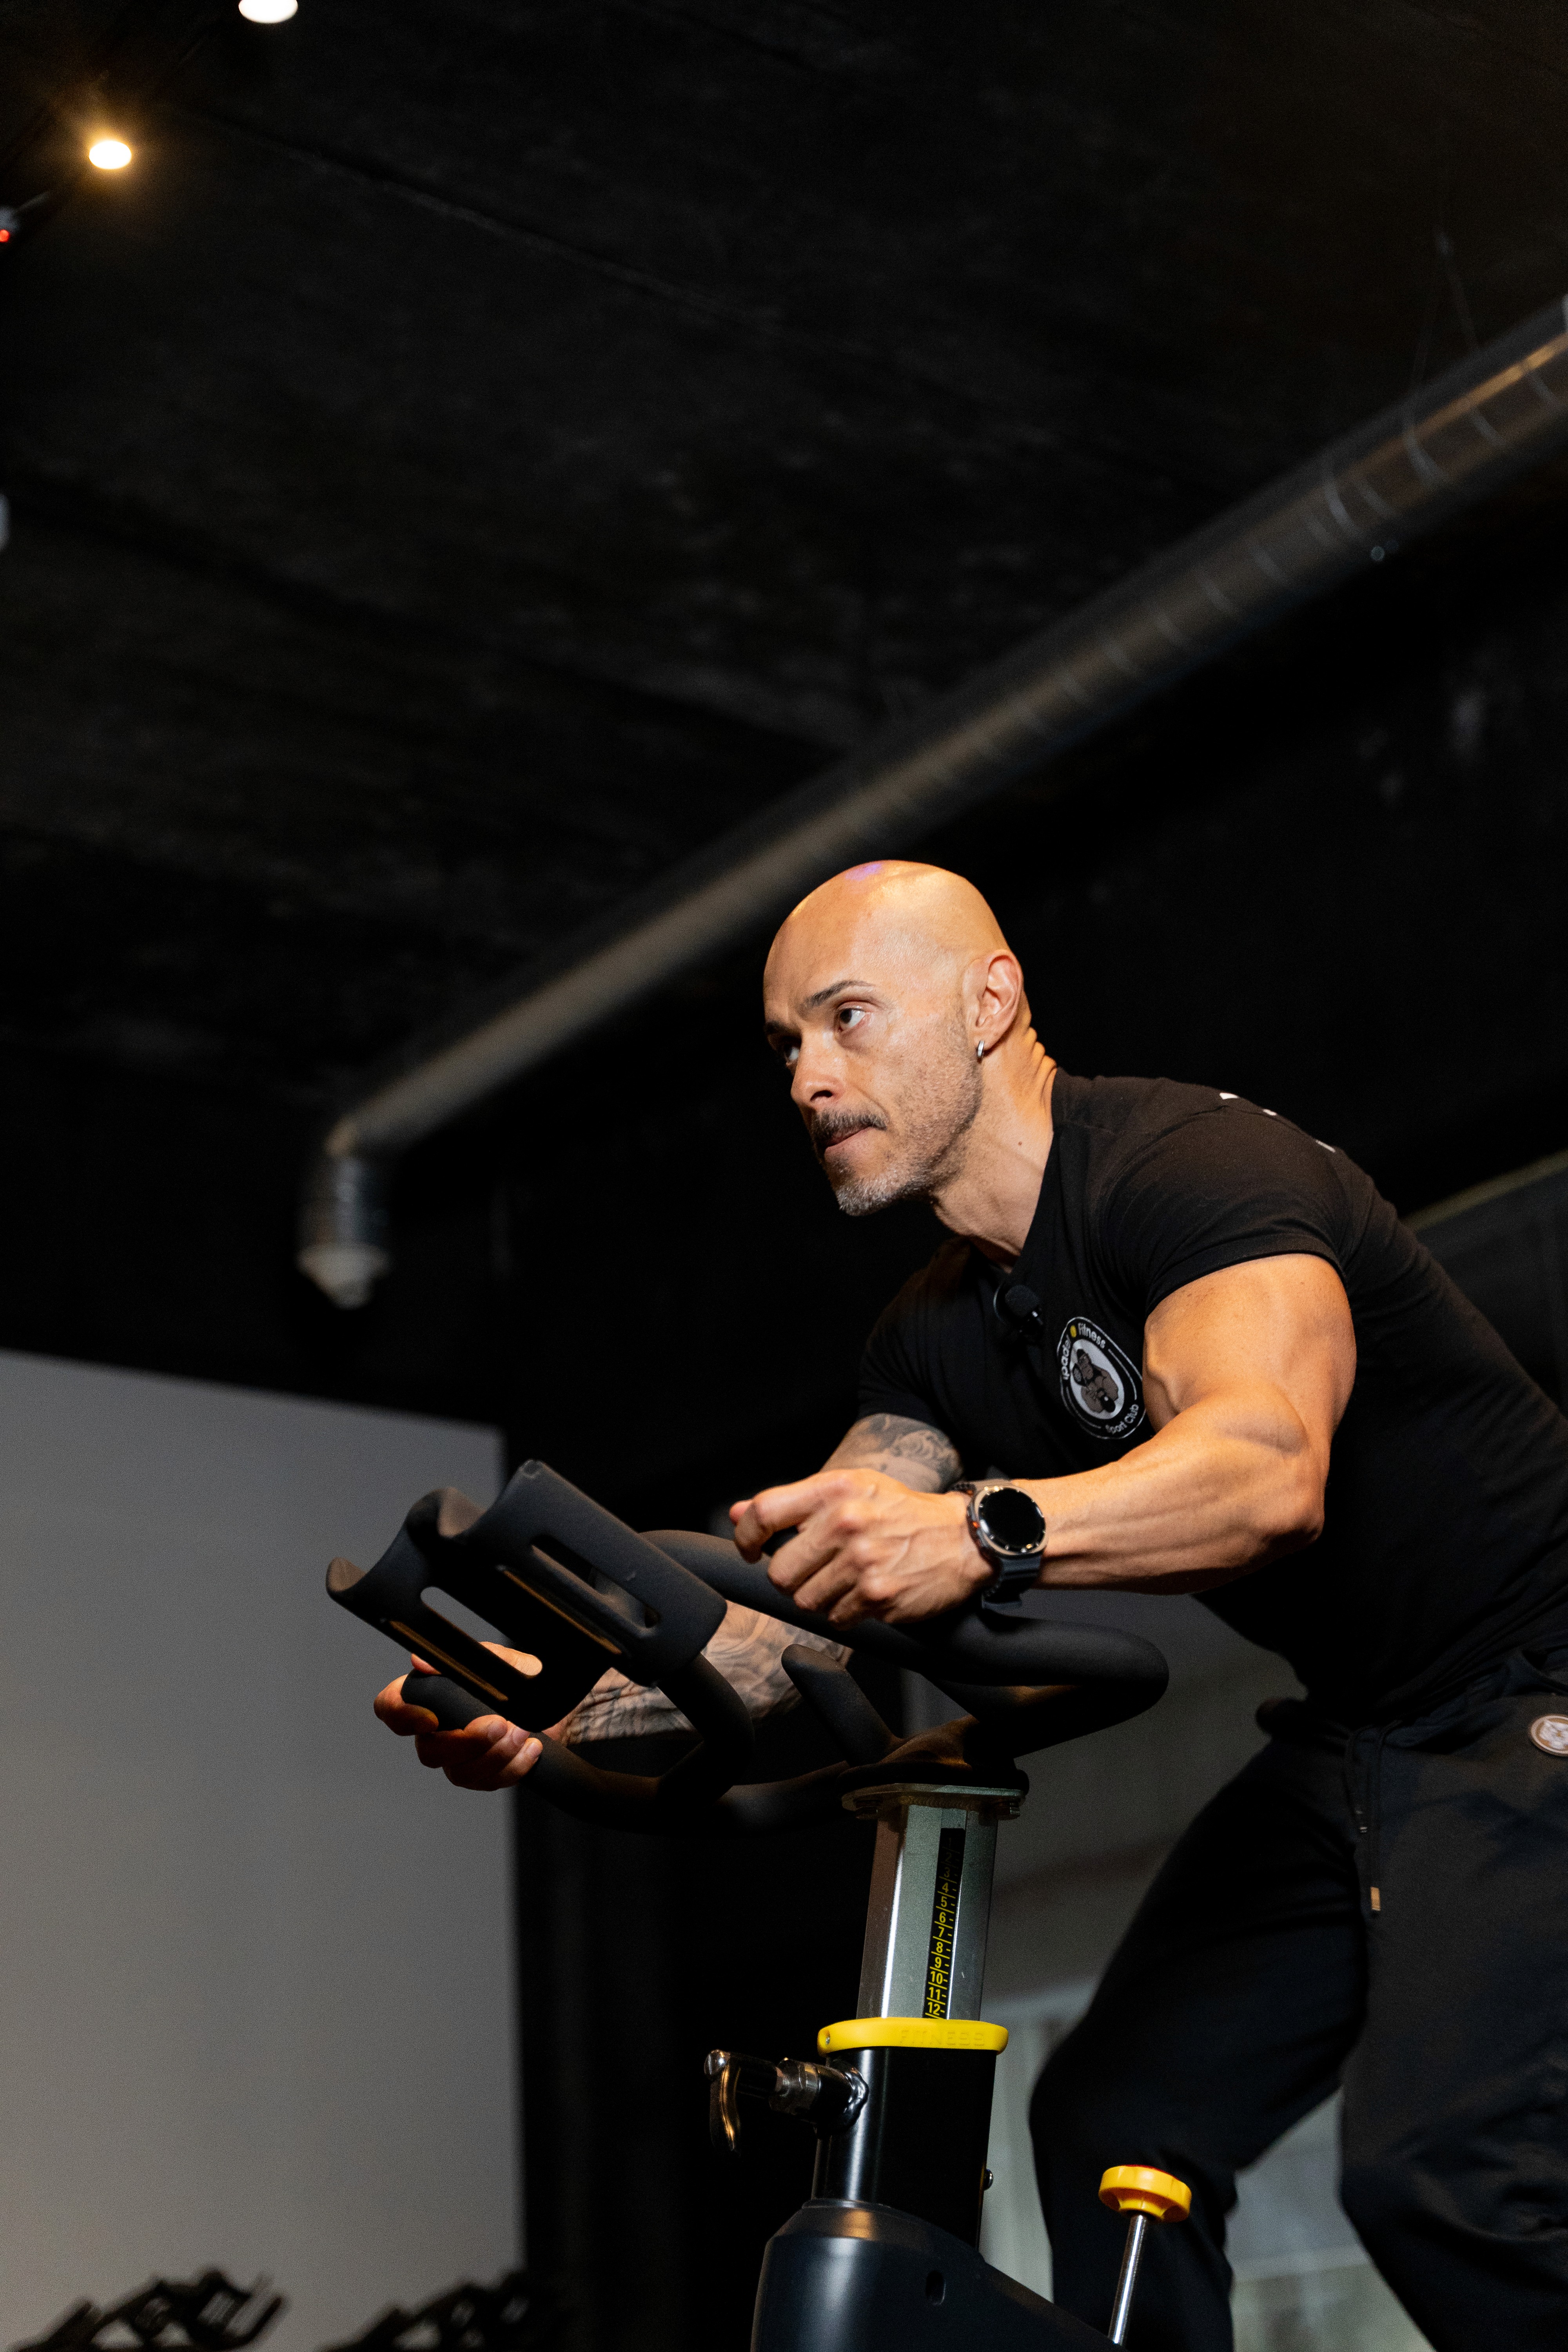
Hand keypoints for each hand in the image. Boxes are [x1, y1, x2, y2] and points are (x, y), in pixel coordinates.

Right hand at [374, 1647, 552, 1790]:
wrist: (557, 1706)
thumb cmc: (521, 1679)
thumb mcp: (497, 1660)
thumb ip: (461, 1661)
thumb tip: (420, 1660)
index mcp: (430, 1697)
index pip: (391, 1708)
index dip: (400, 1716)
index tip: (431, 1718)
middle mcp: (437, 1732)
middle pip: (429, 1751)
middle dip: (467, 1741)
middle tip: (500, 1723)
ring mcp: (459, 1759)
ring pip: (460, 1773)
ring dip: (496, 1755)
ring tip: (523, 1732)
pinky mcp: (483, 1776)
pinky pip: (488, 1783)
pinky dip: (514, 1767)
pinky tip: (531, 1747)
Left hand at [730, 1470, 988, 1624]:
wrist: (963, 1539)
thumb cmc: (901, 1513)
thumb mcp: (850, 1490)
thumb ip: (792, 1503)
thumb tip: (736, 1514)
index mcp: (835, 1489)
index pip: (764, 1513)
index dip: (747, 1538)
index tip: (752, 1549)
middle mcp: (846, 1522)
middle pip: (780, 1571)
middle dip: (792, 1577)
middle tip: (816, 1569)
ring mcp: (862, 1562)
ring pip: (805, 1600)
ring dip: (820, 1598)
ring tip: (846, 1580)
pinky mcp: (878, 1596)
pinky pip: (836, 1619)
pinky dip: (845, 1613)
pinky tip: (865, 1593)